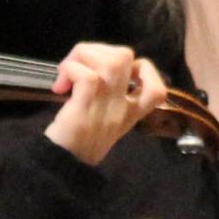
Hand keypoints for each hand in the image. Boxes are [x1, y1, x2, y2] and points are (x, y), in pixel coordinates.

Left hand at [42, 42, 168, 169]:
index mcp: (129, 113)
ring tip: (66, 73)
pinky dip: (70, 70)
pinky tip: (60, 87)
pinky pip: (86, 75)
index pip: (159, 89)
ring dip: (83, 55)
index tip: (116, 73)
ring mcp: (105, 107)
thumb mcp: (103, 122)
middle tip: (78, 65)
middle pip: (126, 56)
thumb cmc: (77, 144)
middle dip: (99, 49)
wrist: (60, 169)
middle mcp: (122, 108)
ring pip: (110, 60)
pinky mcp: (84, 108)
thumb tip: (95, 68)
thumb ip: (110, 99)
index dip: (142, 68)